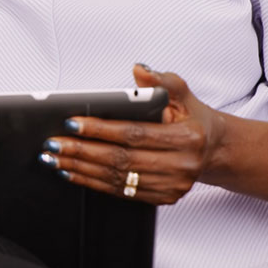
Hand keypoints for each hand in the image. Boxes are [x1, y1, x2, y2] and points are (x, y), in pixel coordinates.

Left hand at [39, 65, 225, 204]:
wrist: (213, 149)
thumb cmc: (193, 118)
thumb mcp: (183, 93)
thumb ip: (162, 80)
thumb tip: (139, 69)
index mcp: (188, 138)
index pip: (134, 133)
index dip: (100, 129)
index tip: (72, 123)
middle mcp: (182, 166)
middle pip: (122, 159)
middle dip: (82, 151)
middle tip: (54, 144)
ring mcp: (173, 186)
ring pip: (118, 179)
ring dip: (82, 169)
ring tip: (56, 159)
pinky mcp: (163, 198)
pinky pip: (122, 192)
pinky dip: (93, 183)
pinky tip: (73, 173)